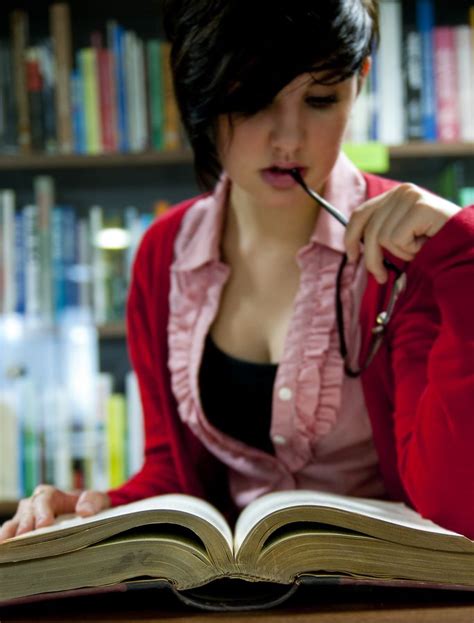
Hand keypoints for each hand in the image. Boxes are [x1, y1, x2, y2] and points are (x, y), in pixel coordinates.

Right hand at [0, 484, 110, 542]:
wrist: (86, 514)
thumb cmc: (89, 506)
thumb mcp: (97, 499)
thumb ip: (93, 501)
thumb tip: (84, 511)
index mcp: (51, 495)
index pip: (43, 500)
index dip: (43, 512)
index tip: (44, 524)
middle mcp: (33, 505)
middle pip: (26, 514)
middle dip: (25, 526)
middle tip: (24, 539)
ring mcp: (25, 520)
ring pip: (13, 525)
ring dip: (10, 536)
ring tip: (6, 548)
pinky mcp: (20, 533)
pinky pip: (11, 537)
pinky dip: (8, 544)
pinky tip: (5, 553)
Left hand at [344, 183, 460, 283]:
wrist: (466, 243)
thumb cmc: (434, 243)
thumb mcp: (402, 236)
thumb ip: (380, 234)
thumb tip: (353, 248)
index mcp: (394, 195)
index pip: (361, 214)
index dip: (351, 237)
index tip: (353, 257)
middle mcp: (401, 191)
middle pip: (369, 229)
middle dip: (371, 258)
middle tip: (380, 277)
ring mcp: (410, 196)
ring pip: (382, 237)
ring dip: (400, 254)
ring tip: (418, 250)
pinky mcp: (419, 207)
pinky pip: (397, 239)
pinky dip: (410, 250)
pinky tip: (425, 244)